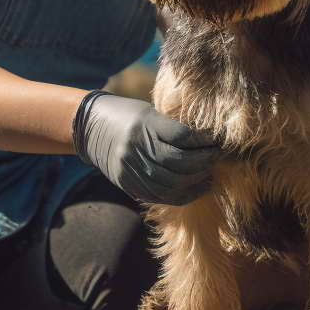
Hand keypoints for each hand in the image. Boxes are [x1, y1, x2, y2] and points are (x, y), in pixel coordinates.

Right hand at [72, 90, 218, 205]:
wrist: (92, 127)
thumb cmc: (129, 115)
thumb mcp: (150, 113)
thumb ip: (174, 128)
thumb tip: (208, 141)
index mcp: (144, 124)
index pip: (182, 136)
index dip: (204, 140)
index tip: (217, 139)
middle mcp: (136, 148)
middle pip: (178, 162)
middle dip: (203, 161)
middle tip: (216, 156)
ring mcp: (131, 168)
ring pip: (171, 183)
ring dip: (196, 181)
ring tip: (209, 173)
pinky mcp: (128, 184)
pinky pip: (161, 196)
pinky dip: (183, 195)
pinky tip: (196, 187)